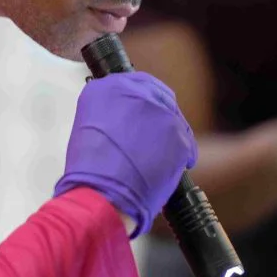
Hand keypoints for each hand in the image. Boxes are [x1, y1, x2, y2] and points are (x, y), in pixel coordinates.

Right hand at [53, 72, 197, 237]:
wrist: (102, 195)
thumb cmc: (90, 170)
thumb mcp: (91, 125)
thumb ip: (112, 112)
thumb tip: (128, 118)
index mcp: (110, 86)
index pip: (139, 82)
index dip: (146, 100)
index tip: (146, 112)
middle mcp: (138, 92)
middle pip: (161, 97)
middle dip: (160, 117)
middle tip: (153, 138)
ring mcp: (161, 113)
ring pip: (175, 122)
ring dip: (168, 138)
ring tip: (154, 159)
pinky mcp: (179, 135)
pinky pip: (186, 145)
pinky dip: (180, 158)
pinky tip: (166, 169)